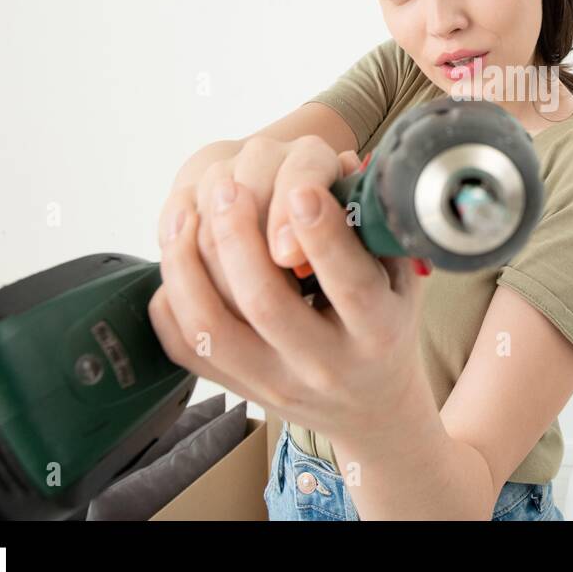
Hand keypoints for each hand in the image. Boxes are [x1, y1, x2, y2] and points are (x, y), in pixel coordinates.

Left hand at [148, 169, 430, 444]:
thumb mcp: (401, 280)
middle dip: (239, 235)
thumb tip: (339, 165)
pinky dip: (171, 296)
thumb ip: (375, 231)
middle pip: (266, 303)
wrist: (370, 406)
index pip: (350, 285)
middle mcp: (323, 364)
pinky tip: (177, 254)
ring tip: (186, 212)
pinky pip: (184, 346)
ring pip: (211, 327)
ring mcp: (272, 382)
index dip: (323, 235)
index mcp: (376, 333)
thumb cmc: (385, 322)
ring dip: (189, 263)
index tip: (300, 189)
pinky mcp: (236, 388)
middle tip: (227, 184)